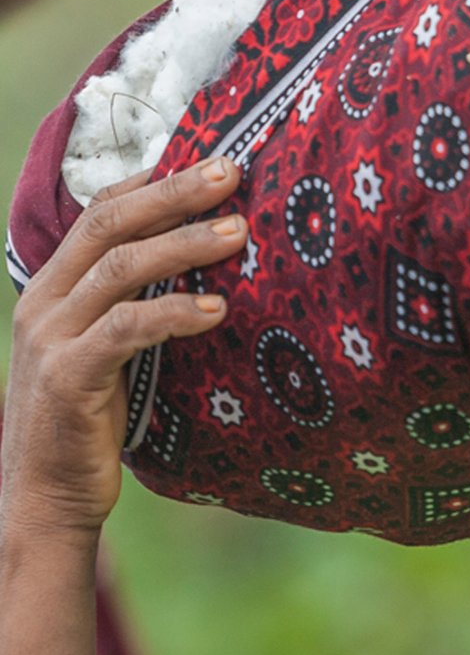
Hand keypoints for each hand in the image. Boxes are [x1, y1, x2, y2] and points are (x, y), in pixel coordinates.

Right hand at [1, 157, 245, 545]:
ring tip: (239, 232)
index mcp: (53, 288)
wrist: (47, 500)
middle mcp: (44, 302)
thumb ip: (134, 309)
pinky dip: (173, 315)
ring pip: (120, 269)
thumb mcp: (110, 354)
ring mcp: (51, 338)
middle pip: (110, 223)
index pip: (100, 212)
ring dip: (184, 245)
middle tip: (232, 171)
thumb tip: (205, 273)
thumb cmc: (92, 426)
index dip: (152, 180)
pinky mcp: (68, 378)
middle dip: (174, 192)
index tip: (206, 154)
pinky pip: (125, 331)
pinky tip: (216, 310)